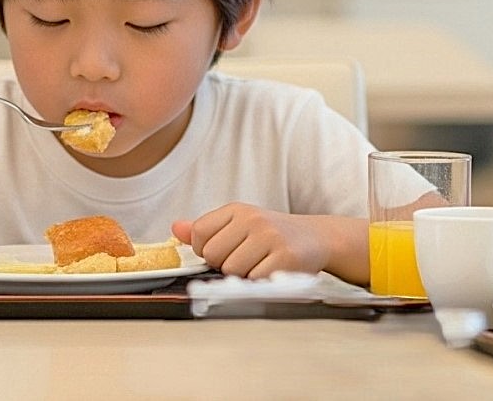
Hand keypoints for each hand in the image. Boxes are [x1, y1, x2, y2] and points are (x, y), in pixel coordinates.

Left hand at [171, 204, 329, 278]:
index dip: (207, 249)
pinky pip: (254, 280)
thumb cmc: (273, 234)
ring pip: (232, 270)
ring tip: (260, 265)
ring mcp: (270, 237)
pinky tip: (271, 272)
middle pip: (213, 255)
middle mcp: (253, 219)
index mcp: (237, 209)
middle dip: (226, 265)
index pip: (200, 232)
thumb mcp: (239, 224)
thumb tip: (175, 229)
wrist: (316, 238)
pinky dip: (260, 282)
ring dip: (243, 276)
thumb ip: (207, 229)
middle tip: (246, 259)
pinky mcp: (285, 258)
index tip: (225, 250)